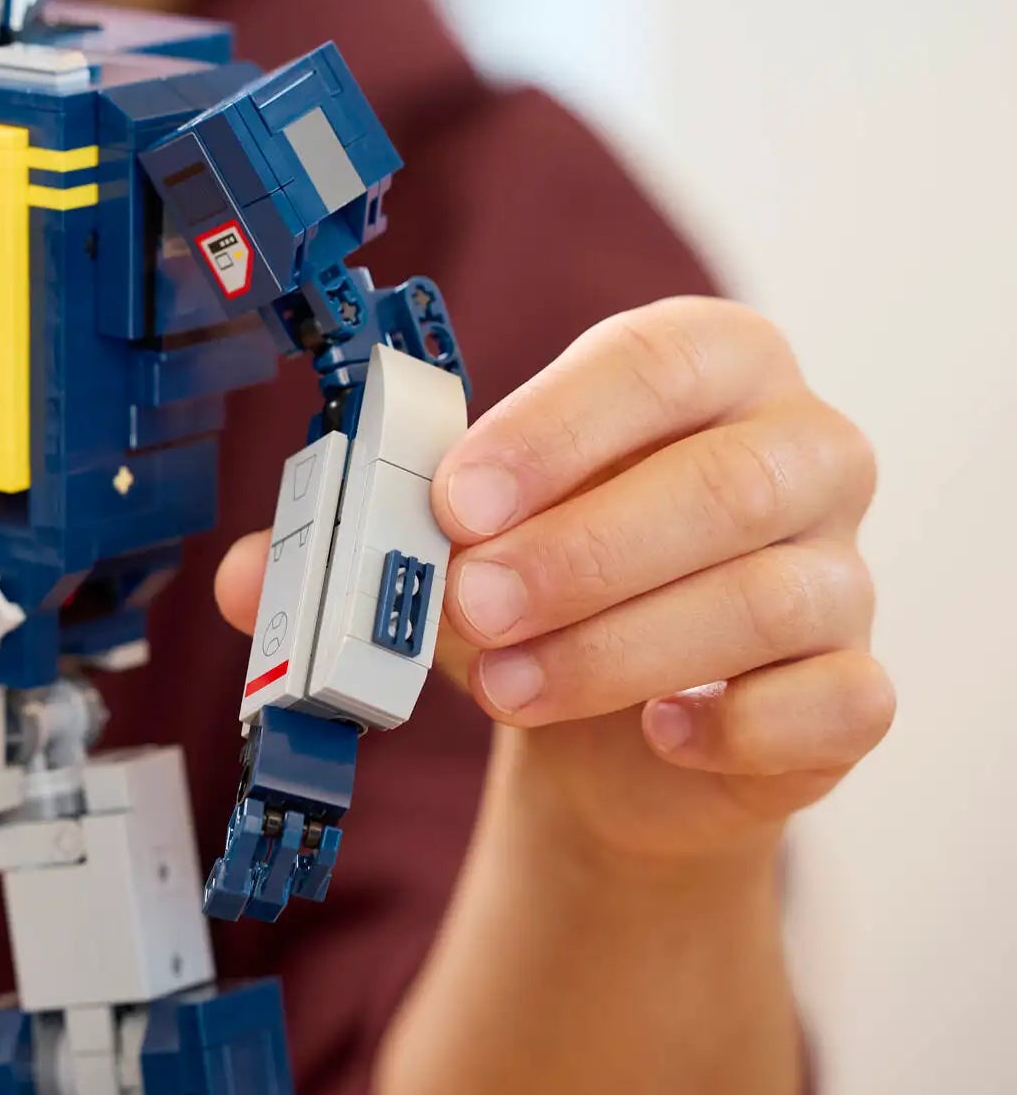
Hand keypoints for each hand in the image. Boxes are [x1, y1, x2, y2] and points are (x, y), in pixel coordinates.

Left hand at [219, 296, 889, 867]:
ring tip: (503, 683)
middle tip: (470, 601)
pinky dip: (735, 723)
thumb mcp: (447, 549)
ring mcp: (843, 572)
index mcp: (707, 368)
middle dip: (581, 549)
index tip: (457, 498)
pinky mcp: (855, 690)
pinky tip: (656, 730)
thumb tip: (240, 577)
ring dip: (620, 645)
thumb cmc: (544, 590)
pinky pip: (830, 700)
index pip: (653, 363)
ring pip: (769, 597)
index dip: (555, 429)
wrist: (618, 731)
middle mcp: (800, 452)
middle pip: (723, 483)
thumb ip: (356, 547)